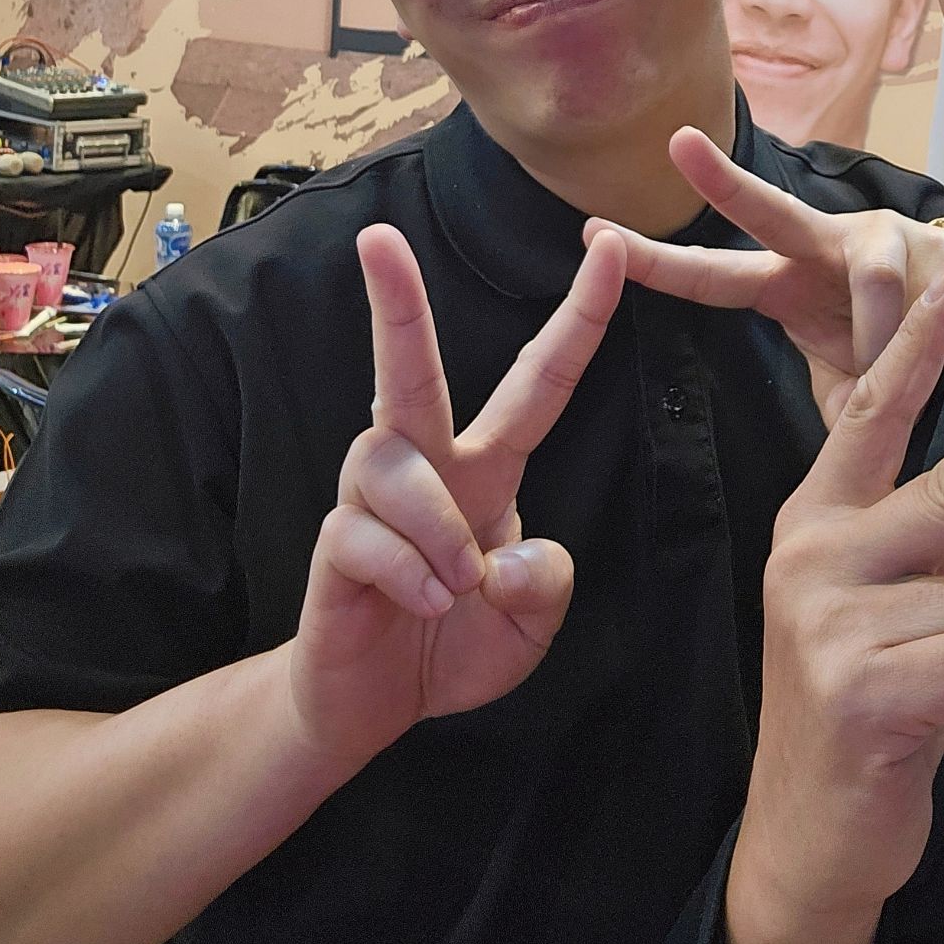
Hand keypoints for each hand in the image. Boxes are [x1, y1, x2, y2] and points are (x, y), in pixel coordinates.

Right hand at [286, 225, 624, 766]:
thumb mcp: (528, 622)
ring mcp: (371, 500)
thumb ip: (545, 584)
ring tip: (457, 586)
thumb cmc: (453, 642)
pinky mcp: (334, 541)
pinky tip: (423, 603)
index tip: (608, 244)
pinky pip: (368, 536)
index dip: (580, 316)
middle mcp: (426, 465)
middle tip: (378, 237)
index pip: (541, 381)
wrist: (370, 705)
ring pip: (395, 465)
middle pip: (410, 369)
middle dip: (397, 301)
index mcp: (488, 466)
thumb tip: (509, 556)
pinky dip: (410, 576)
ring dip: (439, 528)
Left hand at [584, 126, 943, 404]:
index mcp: (781, 282)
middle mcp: (814, 244)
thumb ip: (833, 411)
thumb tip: (829, 484)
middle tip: (678, 142)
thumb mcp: (849, 381)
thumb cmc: (896, 337)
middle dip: (720, 177)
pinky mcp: (917, 240)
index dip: (655, 261)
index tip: (591, 233)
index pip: (708, 274)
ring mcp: (865, 235)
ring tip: (891, 373)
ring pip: (866, 277)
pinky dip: (909, 336)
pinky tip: (923, 351)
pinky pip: (910, 296)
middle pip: (762, 208)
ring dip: (881, 341)